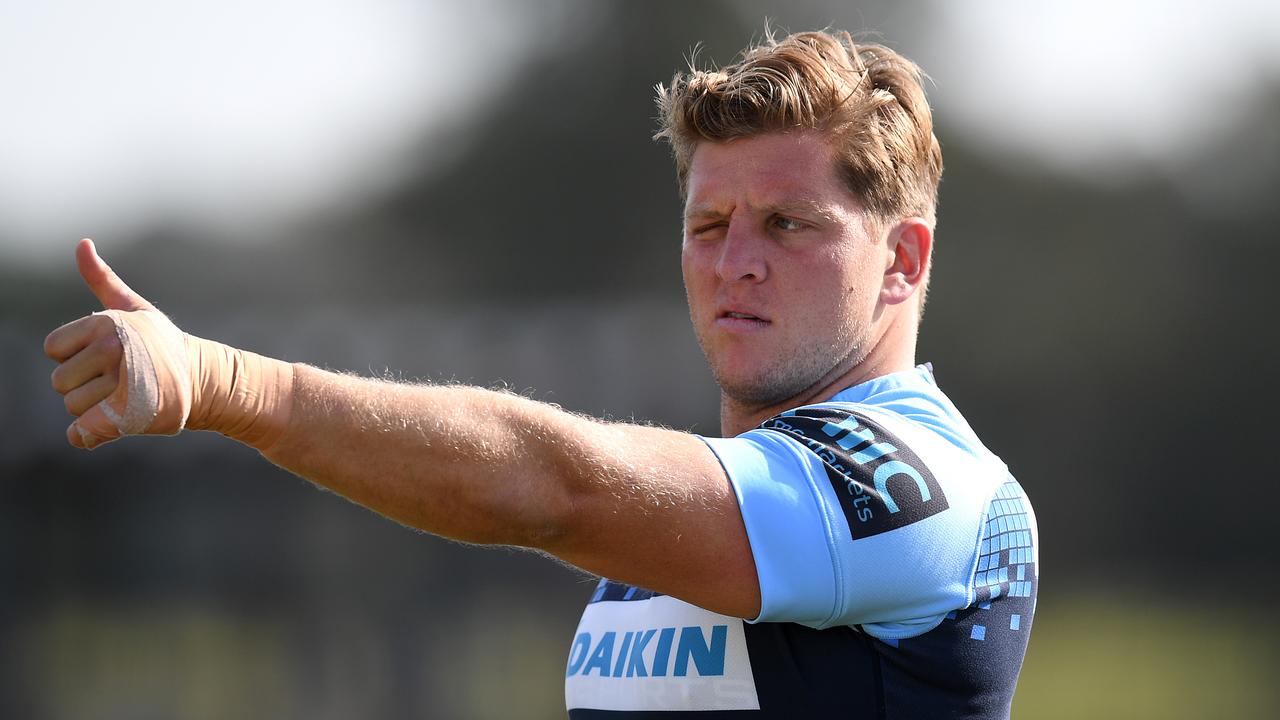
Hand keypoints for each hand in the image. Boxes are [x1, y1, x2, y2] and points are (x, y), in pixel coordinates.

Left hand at [44, 239, 193, 448]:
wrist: (206, 380)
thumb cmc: (163, 344)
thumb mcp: (134, 308)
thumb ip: (101, 279)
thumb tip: (82, 243)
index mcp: (106, 325)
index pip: (53, 348)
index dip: (74, 354)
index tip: (104, 355)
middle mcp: (111, 351)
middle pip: (61, 380)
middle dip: (85, 383)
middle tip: (119, 378)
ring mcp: (119, 385)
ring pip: (73, 406)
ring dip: (94, 406)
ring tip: (125, 396)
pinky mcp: (125, 417)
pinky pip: (81, 432)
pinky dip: (90, 434)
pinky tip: (111, 421)